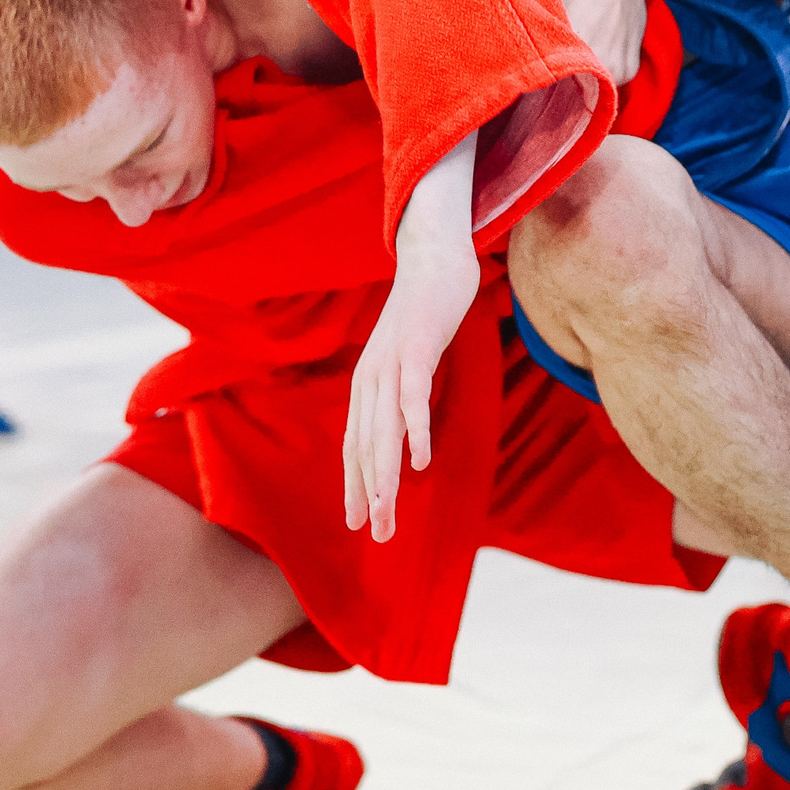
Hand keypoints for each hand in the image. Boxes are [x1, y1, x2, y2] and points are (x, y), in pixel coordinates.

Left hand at [345, 148, 481, 541]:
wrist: (432, 255)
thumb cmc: (425, 310)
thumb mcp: (408, 355)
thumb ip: (402, 387)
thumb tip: (403, 422)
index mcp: (366, 383)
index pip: (357, 444)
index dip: (356, 484)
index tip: (359, 522)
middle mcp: (370, 377)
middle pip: (365, 446)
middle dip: (368, 493)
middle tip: (374, 534)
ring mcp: (390, 362)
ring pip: (383, 430)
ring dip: (384, 475)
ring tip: (386, 512)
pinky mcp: (414, 347)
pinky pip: (412, 396)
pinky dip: (414, 430)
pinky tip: (419, 462)